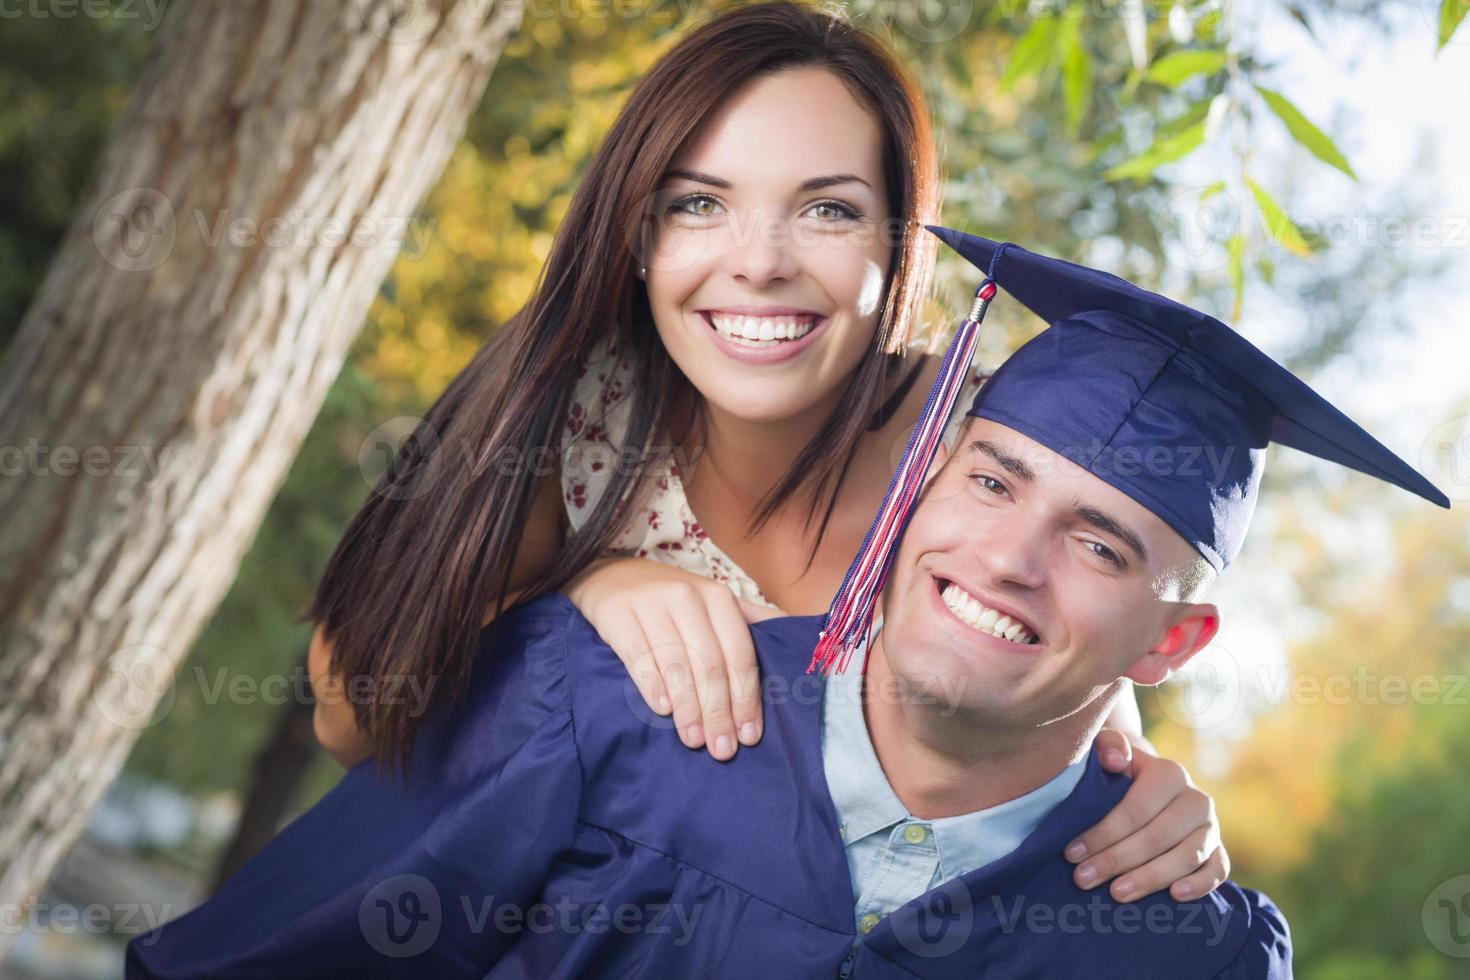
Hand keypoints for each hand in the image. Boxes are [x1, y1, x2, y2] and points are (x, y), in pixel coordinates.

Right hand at [564, 557, 780, 760]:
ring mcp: (650, 604)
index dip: (746, 698)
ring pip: (676, 665)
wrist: (610, 575)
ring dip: (688, 709)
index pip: (740, 655)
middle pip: (710, 664)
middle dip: (719, 712)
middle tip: (721, 750)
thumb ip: (752, 620)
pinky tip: (663, 710)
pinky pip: (639, 657)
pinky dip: (653, 686)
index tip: (749, 737)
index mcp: (718, 597)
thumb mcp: (713, 602)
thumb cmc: (671, 599)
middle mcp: (687, 597)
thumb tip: (801, 639)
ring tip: (694, 740)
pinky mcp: (617, 615)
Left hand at [1064, 729, 1229, 902]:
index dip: (1102, 833)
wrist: (1147, 783)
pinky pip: (1218, 870)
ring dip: (1150, 878)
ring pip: (1186, 857)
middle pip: (1157, 837)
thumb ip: (1108, 745)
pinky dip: (1200, 884)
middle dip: (1116, 860)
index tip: (1071, 853)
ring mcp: (1210, 826)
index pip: (1135, 809)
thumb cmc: (1118, 772)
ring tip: (1116, 893)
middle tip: (1083, 878)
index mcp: (1170, 773)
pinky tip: (1174, 895)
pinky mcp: (1218, 850)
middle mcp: (1196, 799)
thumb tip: (1115, 760)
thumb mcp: (1108, 751)